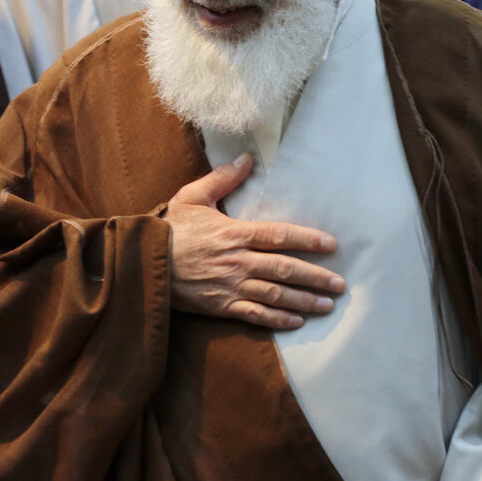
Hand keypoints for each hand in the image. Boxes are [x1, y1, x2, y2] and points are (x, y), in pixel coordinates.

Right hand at [166, 154, 345, 329]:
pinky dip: (278, 319)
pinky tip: (297, 322)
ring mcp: (230, 286)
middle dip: (316, 277)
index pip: (280, 236)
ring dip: (304, 301)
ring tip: (327, 305)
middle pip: (285, 269)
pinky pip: (255, 315)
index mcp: (234, 232)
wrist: (142, 263)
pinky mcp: (221, 306)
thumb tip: (246, 158)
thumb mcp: (193, 196)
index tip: (331, 245)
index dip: (308, 240)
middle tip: (339, 284)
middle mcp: (238, 261)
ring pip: (276, 295)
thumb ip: (222, 178)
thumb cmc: (169, 229)